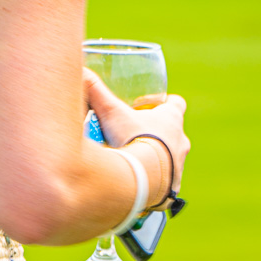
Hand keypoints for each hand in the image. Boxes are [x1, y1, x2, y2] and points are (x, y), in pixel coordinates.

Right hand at [83, 68, 189, 198]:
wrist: (144, 179)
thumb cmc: (132, 140)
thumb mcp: (111, 113)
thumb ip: (95, 92)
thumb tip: (79, 72)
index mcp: (171, 119)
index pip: (176, 105)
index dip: (166, 105)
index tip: (152, 108)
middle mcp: (181, 141)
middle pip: (173, 134)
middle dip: (155, 137)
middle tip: (133, 140)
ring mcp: (179, 166)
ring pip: (168, 160)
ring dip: (153, 162)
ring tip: (132, 168)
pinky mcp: (172, 188)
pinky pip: (164, 186)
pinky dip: (152, 186)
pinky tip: (136, 188)